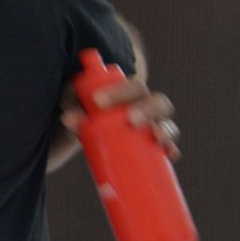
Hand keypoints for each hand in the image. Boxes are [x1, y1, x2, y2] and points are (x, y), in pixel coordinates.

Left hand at [60, 71, 180, 159]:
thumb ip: (72, 107)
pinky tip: (170, 154)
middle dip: (147, 109)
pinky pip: (169, 147)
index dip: (119, 91)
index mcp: (132, 92)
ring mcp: (154, 126)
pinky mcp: (155, 146)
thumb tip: (68, 118)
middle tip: (131, 119)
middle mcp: (148, 107)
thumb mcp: (78, 105)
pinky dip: (171, 150)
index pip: (133, 86)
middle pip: (158, 102)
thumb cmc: (87, 110)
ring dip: (164, 129)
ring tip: (155, 136)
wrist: (96, 126)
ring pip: (167, 123)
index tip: (98, 101)